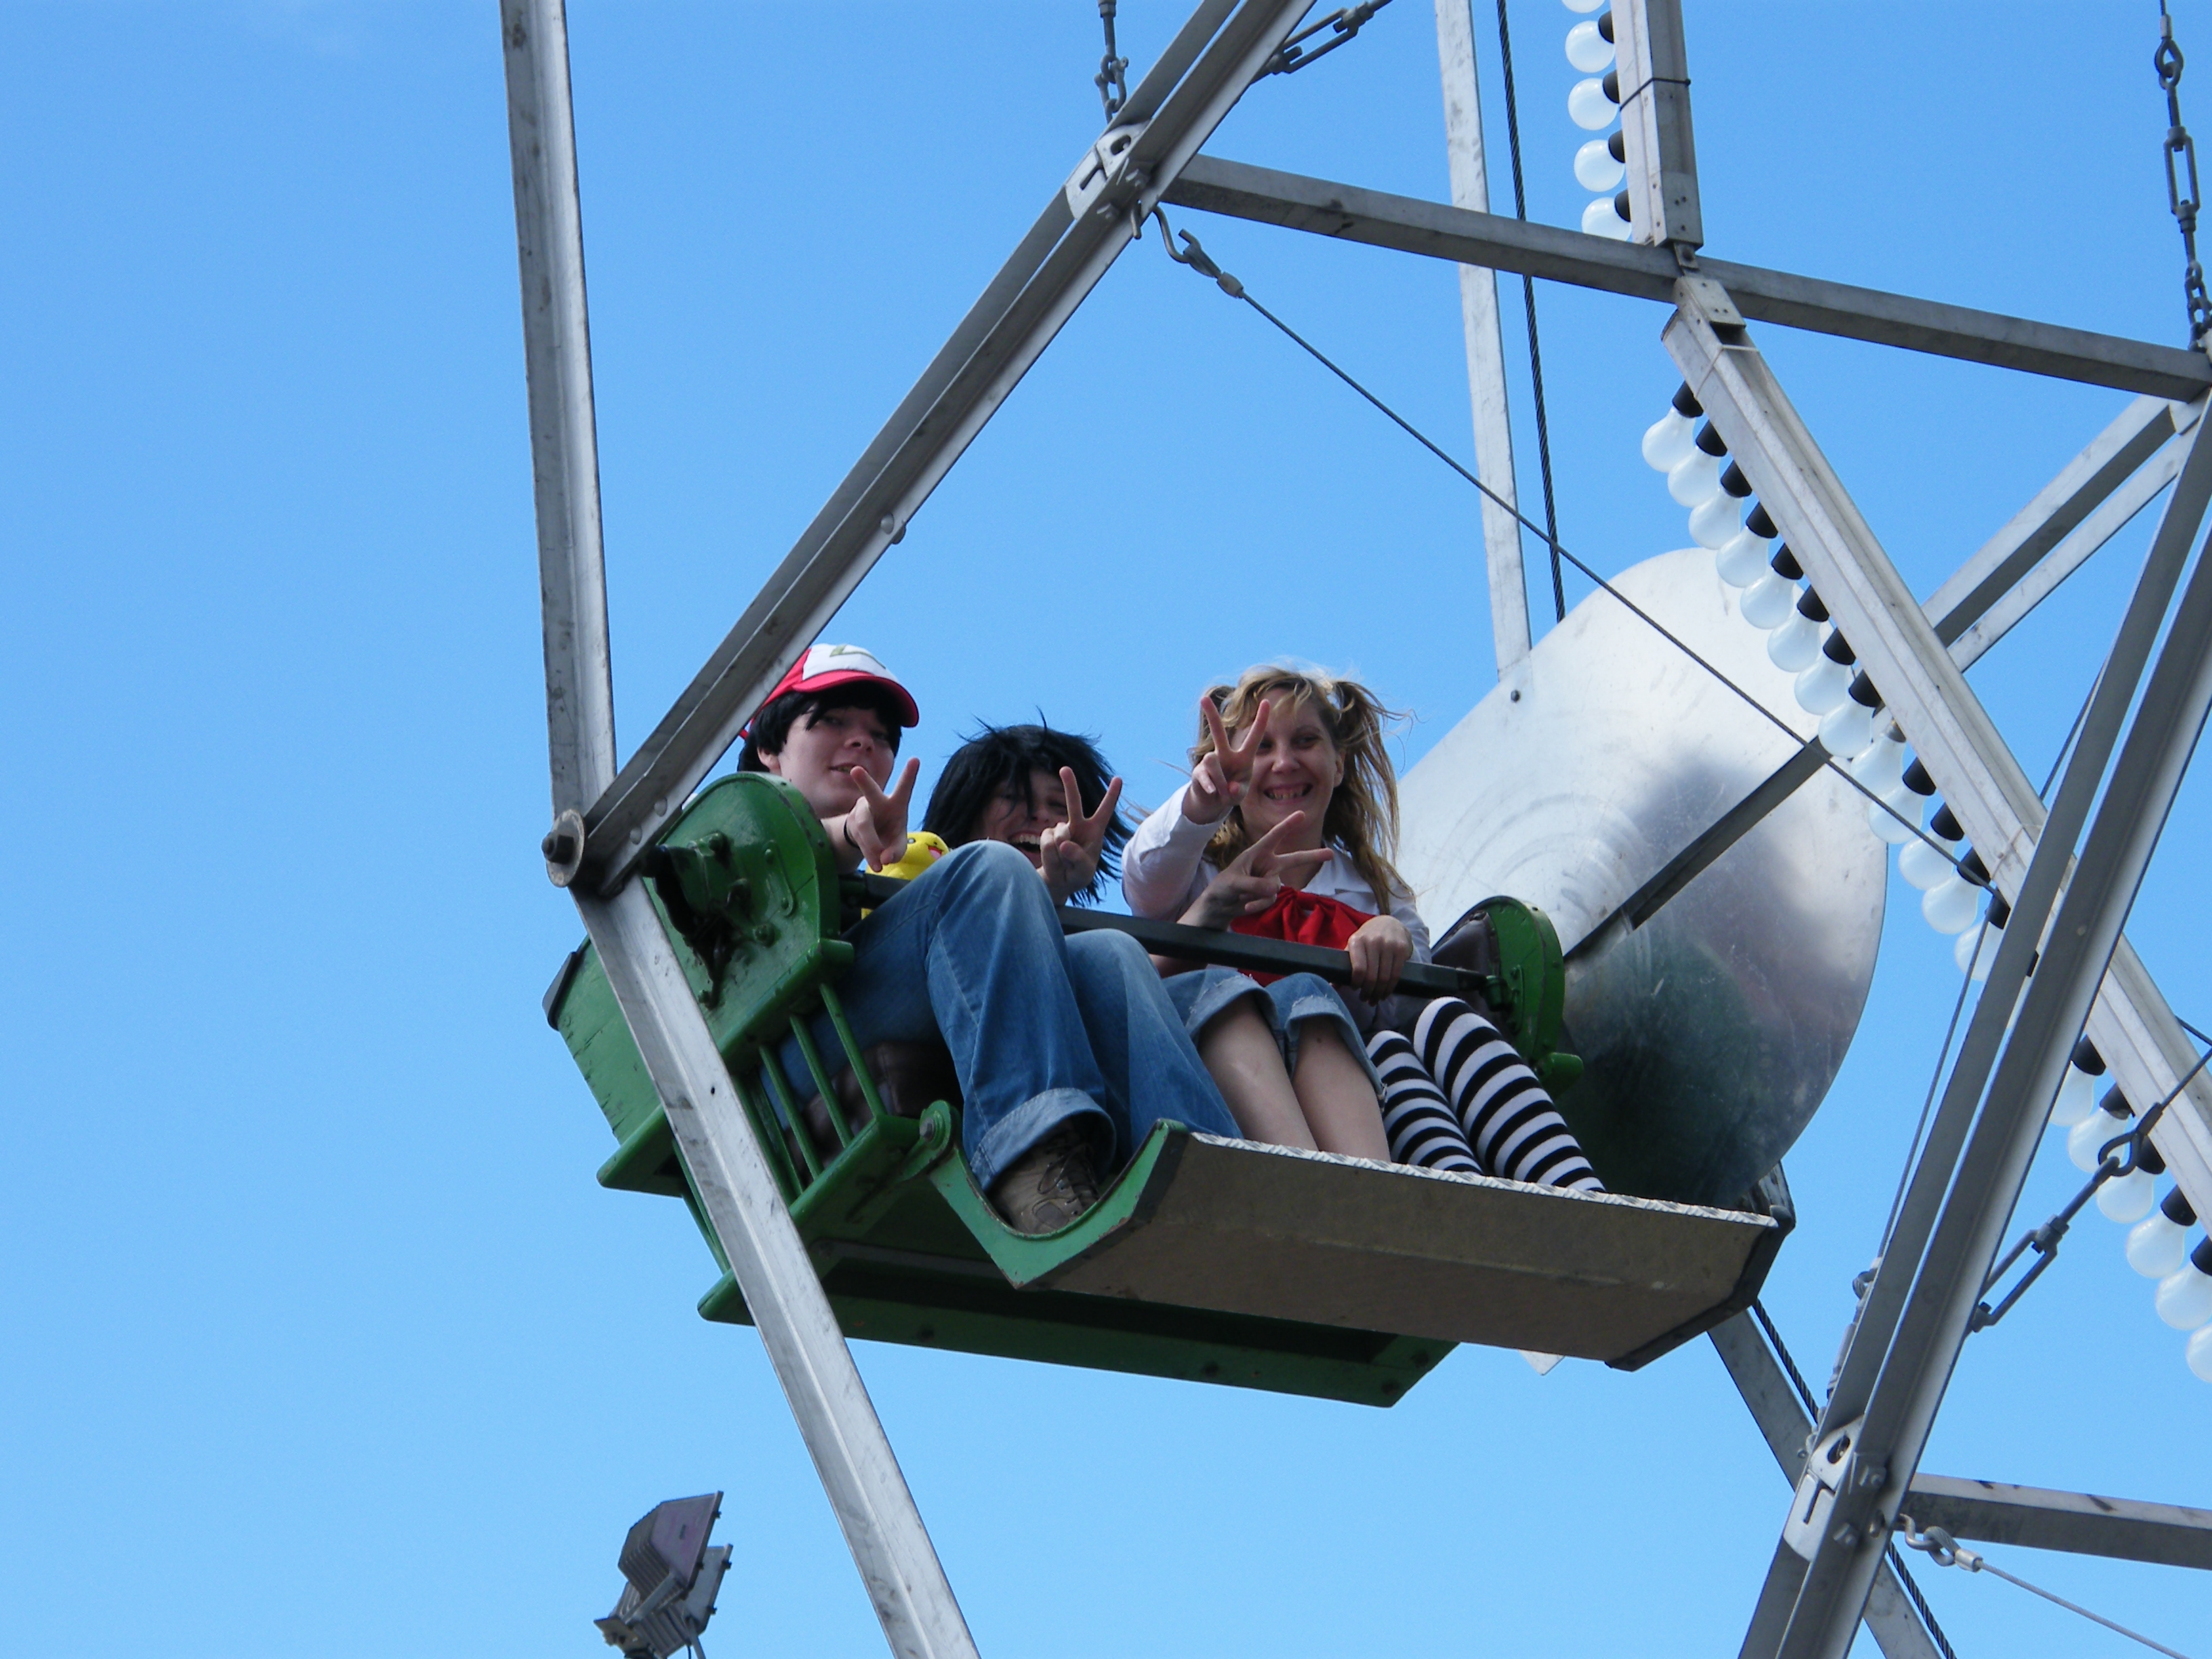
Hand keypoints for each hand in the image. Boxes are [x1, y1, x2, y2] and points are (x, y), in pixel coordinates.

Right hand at [841, 758, 918, 870]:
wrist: (868, 840)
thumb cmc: (889, 835)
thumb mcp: (898, 844)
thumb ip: (896, 852)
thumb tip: (884, 860)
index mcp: (897, 803)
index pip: (904, 788)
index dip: (910, 775)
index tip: (915, 759)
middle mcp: (877, 802)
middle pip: (870, 793)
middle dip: (864, 782)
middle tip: (855, 771)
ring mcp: (862, 811)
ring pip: (863, 825)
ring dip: (872, 845)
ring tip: (881, 865)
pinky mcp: (851, 823)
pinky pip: (858, 838)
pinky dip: (869, 854)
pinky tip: (876, 865)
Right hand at [1036, 767, 1123, 904]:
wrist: (1060, 882)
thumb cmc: (1078, 875)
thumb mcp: (1084, 871)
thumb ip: (1078, 858)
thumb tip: (1064, 843)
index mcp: (1095, 831)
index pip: (1105, 811)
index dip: (1111, 796)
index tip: (1118, 778)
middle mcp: (1078, 826)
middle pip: (1074, 802)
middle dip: (1069, 785)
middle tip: (1065, 768)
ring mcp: (1061, 830)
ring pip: (1059, 832)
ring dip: (1060, 851)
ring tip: (1065, 863)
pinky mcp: (1048, 836)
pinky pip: (1047, 842)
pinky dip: (1051, 855)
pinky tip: (1056, 861)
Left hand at [1178, 811, 1332, 929]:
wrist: (1219, 905)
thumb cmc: (1223, 886)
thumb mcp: (1235, 882)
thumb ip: (1255, 884)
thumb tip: (1276, 888)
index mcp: (1257, 853)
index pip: (1274, 837)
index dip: (1287, 825)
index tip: (1301, 814)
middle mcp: (1267, 864)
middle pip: (1293, 859)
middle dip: (1312, 856)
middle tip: (1331, 854)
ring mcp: (1270, 880)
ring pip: (1275, 887)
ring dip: (1257, 893)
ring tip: (1241, 894)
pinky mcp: (1269, 895)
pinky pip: (1270, 900)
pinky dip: (1258, 904)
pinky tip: (1246, 905)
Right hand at [1183, 695, 1272, 825]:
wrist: (1212, 802)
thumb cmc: (1231, 793)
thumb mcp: (1239, 795)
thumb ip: (1238, 792)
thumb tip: (1229, 787)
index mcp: (1243, 757)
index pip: (1254, 736)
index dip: (1261, 719)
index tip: (1266, 701)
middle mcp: (1225, 754)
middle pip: (1218, 732)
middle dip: (1211, 715)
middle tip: (1204, 698)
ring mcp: (1210, 762)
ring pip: (1212, 760)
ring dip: (1220, 780)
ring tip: (1222, 792)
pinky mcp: (1199, 772)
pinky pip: (1205, 776)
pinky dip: (1211, 787)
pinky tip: (1212, 792)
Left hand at [1345, 914, 1411, 1002]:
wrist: (1390, 923)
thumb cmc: (1368, 938)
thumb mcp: (1354, 946)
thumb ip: (1345, 964)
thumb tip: (1333, 986)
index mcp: (1357, 941)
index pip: (1358, 969)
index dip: (1356, 983)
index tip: (1355, 989)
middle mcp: (1373, 941)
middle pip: (1371, 976)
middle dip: (1368, 992)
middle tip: (1365, 999)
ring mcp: (1389, 945)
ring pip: (1384, 978)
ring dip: (1379, 993)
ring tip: (1374, 999)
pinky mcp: (1401, 949)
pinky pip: (1396, 975)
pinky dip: (1390, 988)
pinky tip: (1385, 993)